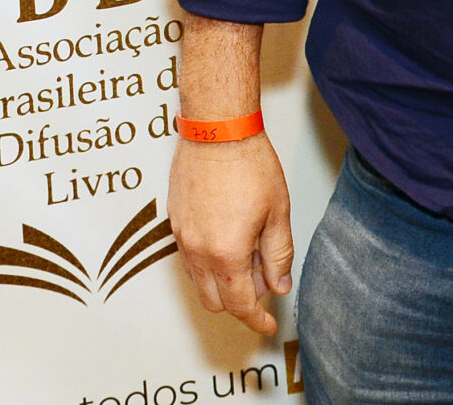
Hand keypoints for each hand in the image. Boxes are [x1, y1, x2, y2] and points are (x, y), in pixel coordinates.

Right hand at [170, 133, 292, 335]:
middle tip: (263, 282)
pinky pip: (188, 256)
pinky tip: (228, 238)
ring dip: (222, 281)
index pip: (240, 305)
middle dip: (239, 302)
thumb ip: (278, 256)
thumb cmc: (249, 162)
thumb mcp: (277, 213)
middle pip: (214, 301)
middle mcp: (198, 249)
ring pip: (198, 280)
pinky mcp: (174, 219)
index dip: (257, 320)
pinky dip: (208, 261)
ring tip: (248, 254)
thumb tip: (278, 285)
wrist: (216, 127)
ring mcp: (182, 234)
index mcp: (226, 252)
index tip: (268, 325)